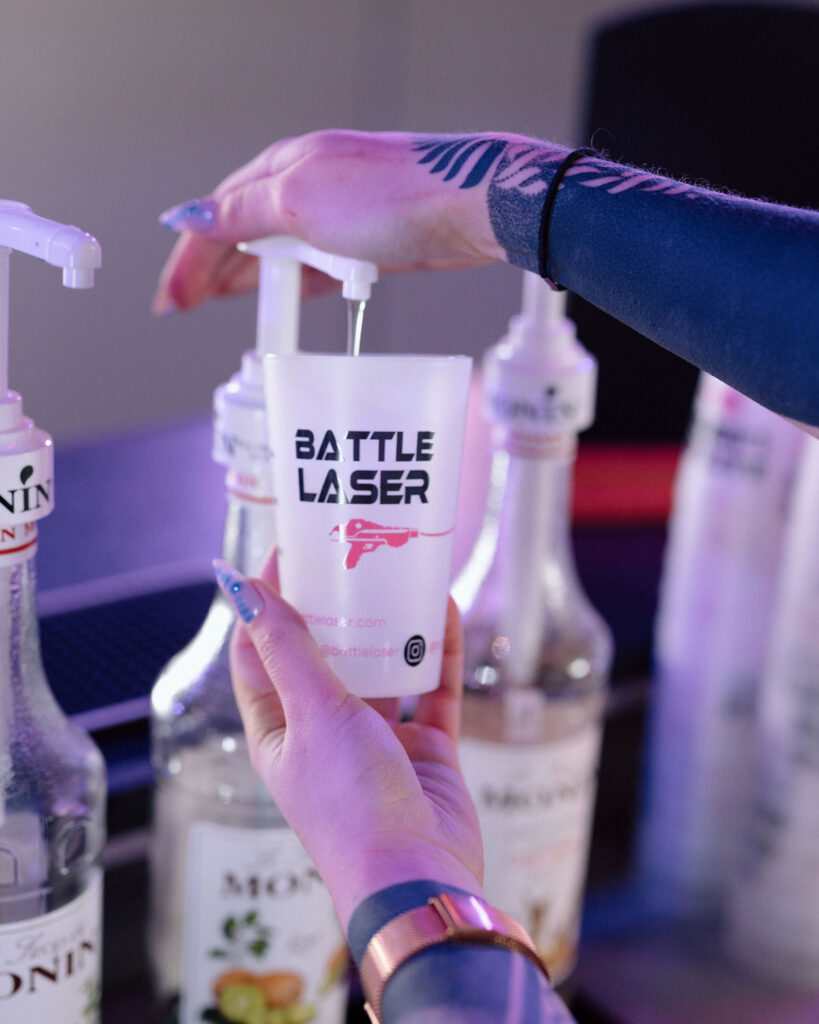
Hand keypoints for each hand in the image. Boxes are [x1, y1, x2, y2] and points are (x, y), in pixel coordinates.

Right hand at [152, 130, 514, 312]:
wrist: (466, 208)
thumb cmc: (389, 196)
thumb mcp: (299, 202)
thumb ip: (243, 214)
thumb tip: (189, 215)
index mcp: (283, 168)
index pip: (218, 215)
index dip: (190, 257)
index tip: (172, 298)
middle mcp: (306, 187)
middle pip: (243, 232)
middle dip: (210, 269)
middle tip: (183, 306)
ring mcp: (337, 215)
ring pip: (277, 252)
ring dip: (246, 279)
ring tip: (216, 305)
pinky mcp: (365, 243)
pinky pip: (314, 266)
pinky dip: (292, 284)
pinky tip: (281, 300)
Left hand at [216, 552, 483, 932]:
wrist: (417, 876)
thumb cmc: (349, 802)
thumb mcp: (313, 714)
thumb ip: (288, 648)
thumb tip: (242, 588)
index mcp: (279, 731)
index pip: (260, 653)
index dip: (265, 604)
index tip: (286, 553)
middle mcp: (324, 733)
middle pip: (324, 655)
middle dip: (334, 606)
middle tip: (348, 552)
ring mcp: (378, 741)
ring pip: (382, 668)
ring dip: (389, 625)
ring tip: (398, 572)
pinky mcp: (426, 749)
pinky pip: (432, 688)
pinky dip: (436, 651)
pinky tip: (442, 609)